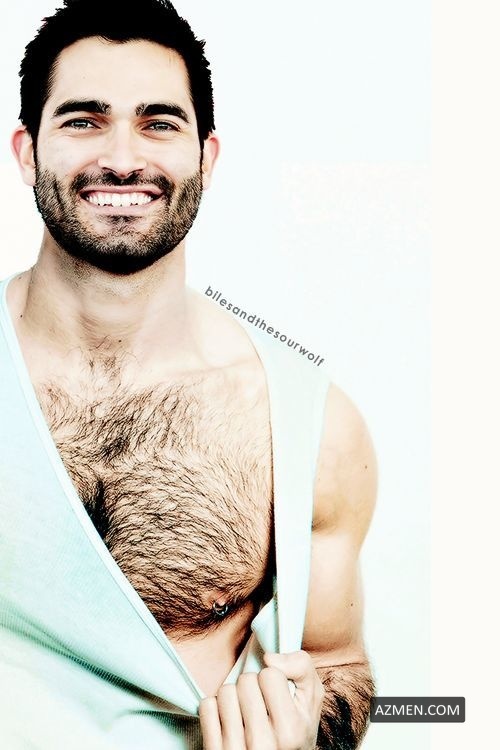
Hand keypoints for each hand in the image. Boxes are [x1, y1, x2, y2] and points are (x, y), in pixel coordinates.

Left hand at [199, 650, 324, 749]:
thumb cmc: (295, 729)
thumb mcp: (310, 699)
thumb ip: (301, 667)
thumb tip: (269, 657)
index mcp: (291, 731)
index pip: (270, 675)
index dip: (273, 679)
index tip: (276, 694)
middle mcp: (262, 744)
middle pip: (246, 681)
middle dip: (252, 685)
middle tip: (260, 703)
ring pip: (225, 692)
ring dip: (234, 696)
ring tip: (245, 712)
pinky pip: (206, 707)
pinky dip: (216, 708)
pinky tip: (229, 720)